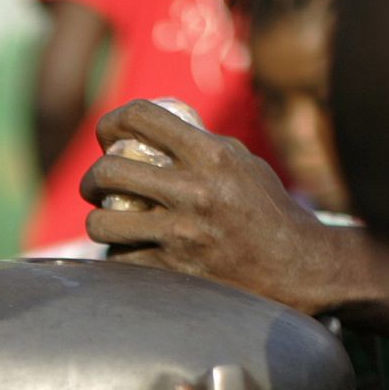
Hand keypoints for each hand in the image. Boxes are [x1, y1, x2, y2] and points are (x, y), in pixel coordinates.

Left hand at [78, 100, 376, 316]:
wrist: (296, 267)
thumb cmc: (265, 210)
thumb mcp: (240, 162)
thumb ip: (198, 144)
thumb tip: (147, 129)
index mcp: (211, 154)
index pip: (140, 117)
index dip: (111, 123)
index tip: (106, 137)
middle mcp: (194, 191)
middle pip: (109, 171)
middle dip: (92, 179)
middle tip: (96, 187)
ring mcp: (181, 234)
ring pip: (102, 224)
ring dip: (98, 222)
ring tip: (107, 222)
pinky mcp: (173, 272)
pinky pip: (120, 260)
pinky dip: (118, 255)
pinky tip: (129, 251)